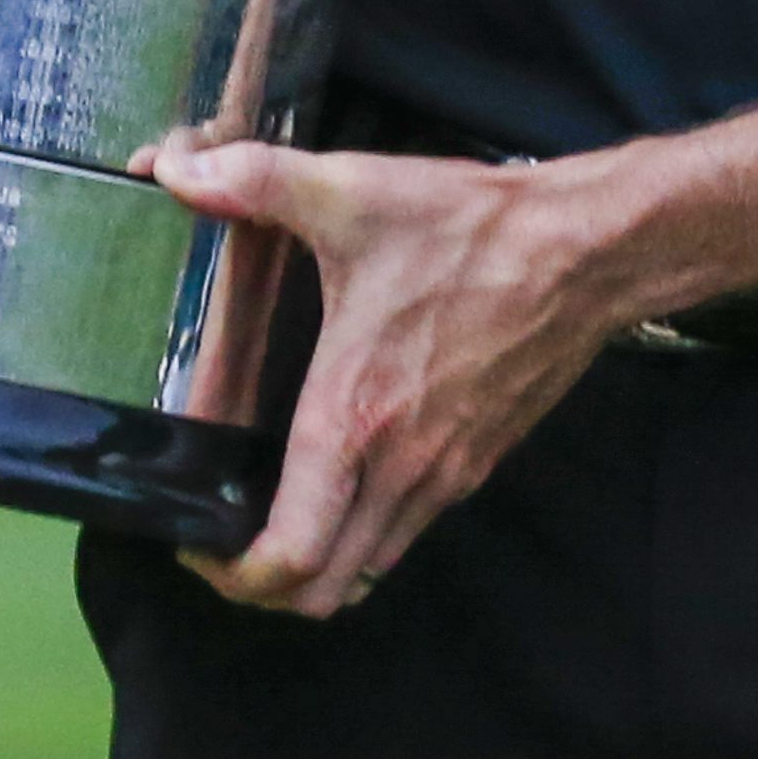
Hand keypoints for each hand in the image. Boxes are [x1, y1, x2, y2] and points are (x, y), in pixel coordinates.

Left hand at [144, 135, 631, 618]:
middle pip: (322, 591)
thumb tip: (169, 167)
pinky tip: (349, 472)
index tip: (192, 544)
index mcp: (353, 421)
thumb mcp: (353, 193)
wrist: (588, 248)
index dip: (229, 575)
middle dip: (263, 587)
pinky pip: (409, 530)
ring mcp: (447, 473)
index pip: (288, 557)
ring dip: (319, 566)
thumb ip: (254, 182)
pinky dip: (367, 532)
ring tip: (277, 513)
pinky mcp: (481, 460)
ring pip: (369, 568)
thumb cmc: (474, 231)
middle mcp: (400, 468)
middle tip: (223, 539)